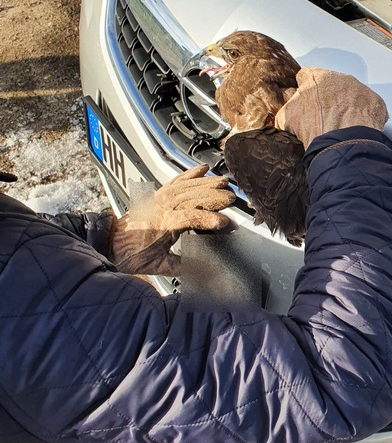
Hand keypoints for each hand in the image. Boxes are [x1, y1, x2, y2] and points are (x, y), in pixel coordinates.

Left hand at [110, 165, 234, 275]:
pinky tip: (202, 170)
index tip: (225, 223)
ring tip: (223, 182)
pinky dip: (189, 174)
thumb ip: (183, 267)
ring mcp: (158, 198)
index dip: (209, 219)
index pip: (190, 217)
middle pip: (191, 197)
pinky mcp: (156, 195)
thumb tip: (207, 273)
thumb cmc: (129, 254)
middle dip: (213, 196)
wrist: (107, 243)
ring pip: (186, 186)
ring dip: (206, 183)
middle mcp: (161, 207)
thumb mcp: (157, 266)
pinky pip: (175, 180)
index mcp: (162, 224)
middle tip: (231, 198)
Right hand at [274, 67, 387, 149]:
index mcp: (316, 77)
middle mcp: (340, 79)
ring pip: (351, 96)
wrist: (343, 144)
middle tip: (323, 119)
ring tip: (341, 128)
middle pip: (331, 86)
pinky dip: (364, 119)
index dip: (304, 89)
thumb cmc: (317, 129)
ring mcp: (360, 90)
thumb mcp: (286, 118)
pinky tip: (356, 131)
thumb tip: (286, 110)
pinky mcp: (375, 104)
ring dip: (347, 108)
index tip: (305, 100)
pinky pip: (369, 109)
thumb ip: (286, 108)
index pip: (307, 76)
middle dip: (327, 100)